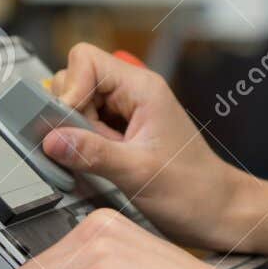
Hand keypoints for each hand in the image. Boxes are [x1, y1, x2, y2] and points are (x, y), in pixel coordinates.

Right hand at [46, 44, 267, 263]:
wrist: (215, 209)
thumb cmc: (193, 188)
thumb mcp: (137, 172)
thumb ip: (92, 153)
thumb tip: (51, 139)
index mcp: (143, 89)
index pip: (86, 59)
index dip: (69, 88)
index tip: (66, 122)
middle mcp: (134, 94)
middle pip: (76, 81)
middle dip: (68, 113)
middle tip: (83, 145)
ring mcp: (127, 112)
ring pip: (77, 106)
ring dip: (73, 132)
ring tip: (98, 158)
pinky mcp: (121, 132)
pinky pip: (85, 127)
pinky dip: (80, 144)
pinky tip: (96, 164)